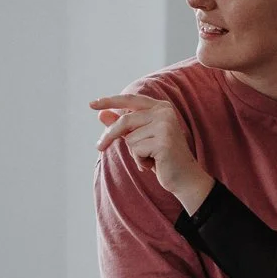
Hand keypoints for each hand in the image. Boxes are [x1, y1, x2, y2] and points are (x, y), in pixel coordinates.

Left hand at [91, 94, 213, 212]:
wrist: (184, 177)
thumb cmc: (161, 157)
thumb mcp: (139, 139)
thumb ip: (122, 125)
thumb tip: (100, 114)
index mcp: (160, 107)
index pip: (130, 100)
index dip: (110, 101)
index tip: (91, 104)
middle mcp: (164, 112)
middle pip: (125, 120)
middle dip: (110, 135)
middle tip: (98, 147)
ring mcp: (165, 126)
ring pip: (130, 138)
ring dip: (134, 153)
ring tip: (149, 158)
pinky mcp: (164, 142)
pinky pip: (136, 150)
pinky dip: (140, 161)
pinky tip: (154, 164)